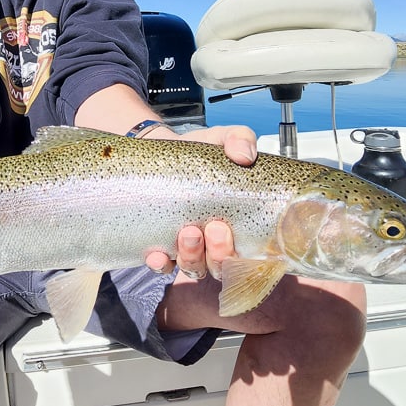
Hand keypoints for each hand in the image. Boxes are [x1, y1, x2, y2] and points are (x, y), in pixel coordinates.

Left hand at [144, 124, 254, 276]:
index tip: (230, 228)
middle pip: (222, 264)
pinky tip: (156, 254)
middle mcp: (214, 242)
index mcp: (237, 224)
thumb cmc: (200, 152)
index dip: (246, 254)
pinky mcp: (161, 247)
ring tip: (188, 232)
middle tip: (213, 227)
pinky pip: (162, 266)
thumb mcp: (222, 139)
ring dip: (193, 256)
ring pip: (195, 267)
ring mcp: (187, 247)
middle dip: (220, 252)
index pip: (250, 253)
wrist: (161, 151)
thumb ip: (239, 139)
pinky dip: (160, 264)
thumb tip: (245, 155)